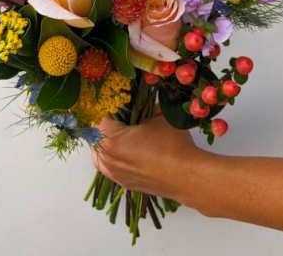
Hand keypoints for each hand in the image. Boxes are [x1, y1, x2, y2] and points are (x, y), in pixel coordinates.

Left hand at [91, 112, 205, 206]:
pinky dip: (114, 156)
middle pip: (95, 136)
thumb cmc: (173, 145)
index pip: (99, 117)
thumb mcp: (158, 114)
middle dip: (106, 124)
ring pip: (100, 153)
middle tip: (121, 116)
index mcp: (112, 140)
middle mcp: (108, 160)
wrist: (187, 176)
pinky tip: (129, 149)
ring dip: (107, 141)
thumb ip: (143, 104)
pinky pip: (109, 166)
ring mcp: (114, 174)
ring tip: (124, 133)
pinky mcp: (124, 184)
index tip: (118, 102)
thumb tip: (138, 99)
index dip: (109, 107)